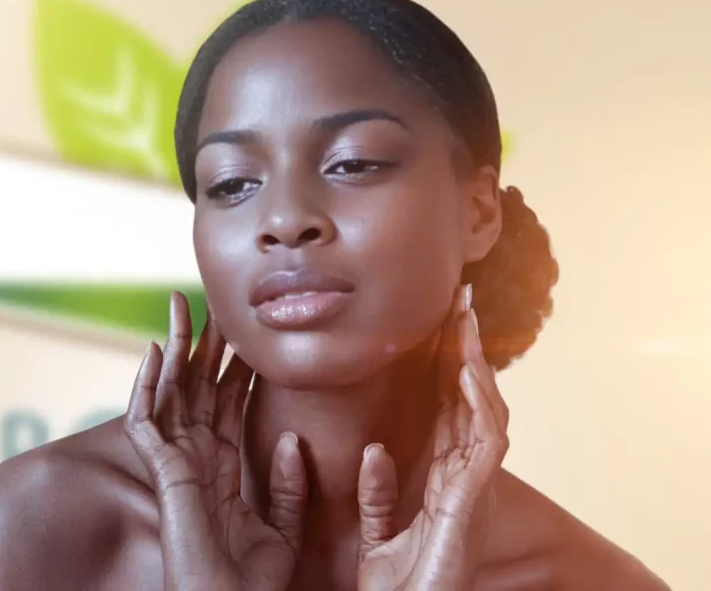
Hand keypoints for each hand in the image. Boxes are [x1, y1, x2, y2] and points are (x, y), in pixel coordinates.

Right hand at [124, 292, 307, 590]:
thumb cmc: (251, 585)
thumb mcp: (283, 529)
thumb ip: (287, 485)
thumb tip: (290, 436)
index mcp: (224, 466)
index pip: (231, 402)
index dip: (238, 365)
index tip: (249, 330)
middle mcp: (197, 457)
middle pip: (200, 385)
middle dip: (206, 343)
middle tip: (216, 302)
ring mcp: (177, 461)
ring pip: (172, 390)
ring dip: (175, 346)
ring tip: (181, 304)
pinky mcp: (162, 470)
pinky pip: (146, 419)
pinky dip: (147, 383)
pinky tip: (152, 348)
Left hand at [357, 284, 509, 590]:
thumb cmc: (397, 590)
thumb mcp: (378, 533)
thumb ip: (377, 495)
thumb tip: (375, 451)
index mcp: (439, 480)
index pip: (445, 409)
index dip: (442, 366)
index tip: (434, 324)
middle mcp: (461, 476)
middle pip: (468, 399)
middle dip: (464, 349)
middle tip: (458, 301)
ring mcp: (473, 486)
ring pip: (483, 409)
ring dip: (475, 362)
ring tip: (465, 318)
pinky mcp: (474, 499)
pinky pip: (486, 440)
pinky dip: (481, 403)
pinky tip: (470, 369)